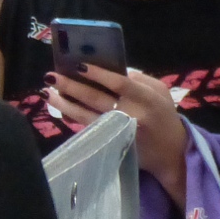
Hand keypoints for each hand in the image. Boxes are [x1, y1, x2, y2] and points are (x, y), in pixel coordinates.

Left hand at [46, 64, 187, 198]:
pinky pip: (87, 129)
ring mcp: (119, 132)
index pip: (119, 82)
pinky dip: (72, 119)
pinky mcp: (111, 144)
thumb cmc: (164, 116)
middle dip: (71, 86)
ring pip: (86, 115)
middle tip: (51, 76)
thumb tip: (111, 69)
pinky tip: (60, 109)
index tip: (78, 64)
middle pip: (96, 98)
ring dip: (64, 103)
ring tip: (47, 92)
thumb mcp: (160, 92)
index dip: (97, 74)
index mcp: (146, 99)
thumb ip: (139, 78)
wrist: (172, 154)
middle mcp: (132, 115)